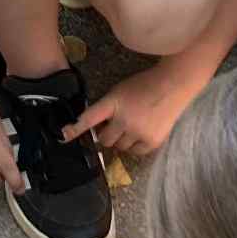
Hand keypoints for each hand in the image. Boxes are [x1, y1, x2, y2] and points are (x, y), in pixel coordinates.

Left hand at [68, 56, 207, 156]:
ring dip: (121, 140)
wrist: (173, 86)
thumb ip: (107, 108)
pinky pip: (135, 152)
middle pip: (104, 139)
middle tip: (115, 126)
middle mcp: (124, 120)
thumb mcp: (120, 91)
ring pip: (119, 147)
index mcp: (113, 103)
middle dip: (107, 135)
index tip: (63, 137)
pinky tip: (142, 132)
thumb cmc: (144, 85)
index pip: (89, 118)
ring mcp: (138, 132)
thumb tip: (98, 128)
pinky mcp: (152, 142)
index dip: (75, 129)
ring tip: (132, 127)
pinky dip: (135, 146)